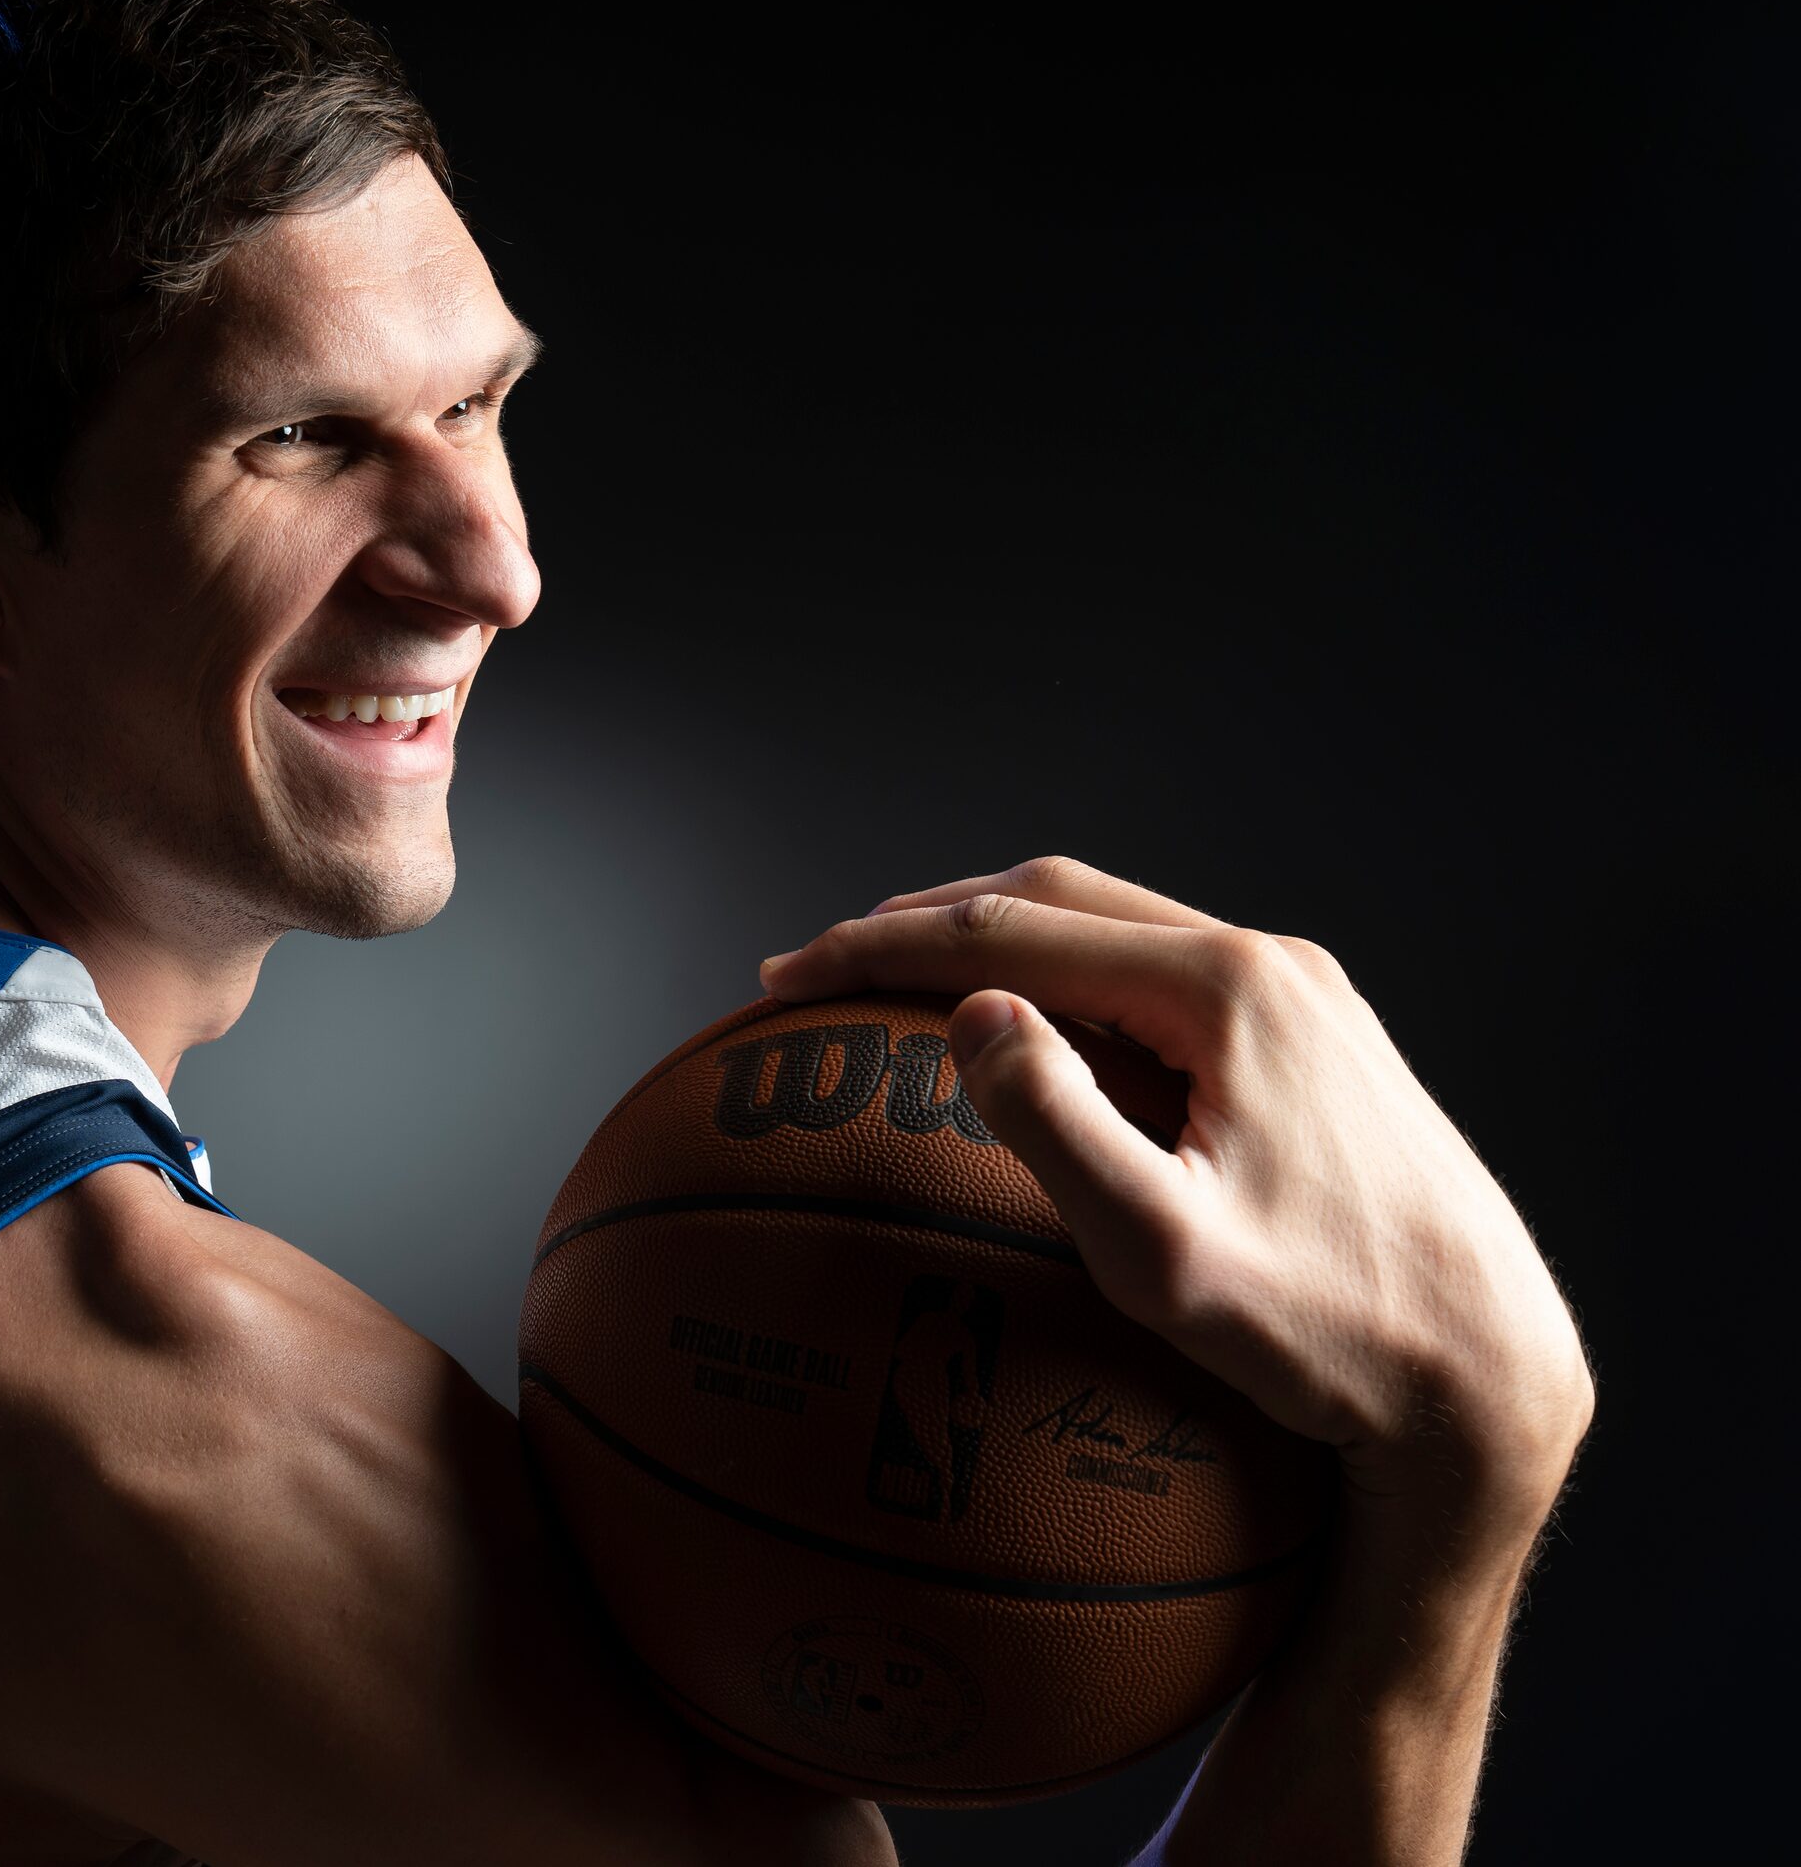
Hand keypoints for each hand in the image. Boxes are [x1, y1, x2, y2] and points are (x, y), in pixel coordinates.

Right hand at [760, 858, 1593, 1559]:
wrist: (1490, 1374)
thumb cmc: (1328, 1339)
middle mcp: (1270, 966)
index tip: (783, 981)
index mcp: (1227, 992)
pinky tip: (1027, 1032)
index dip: (879, 950)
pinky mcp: (1318, 1040)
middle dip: (922, 922)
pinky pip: (1159, 971)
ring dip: (992, 940)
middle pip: (1055, 898)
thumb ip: (1058, 1127)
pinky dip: (1064, 977)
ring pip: (1111, 925)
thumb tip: (969, 1014)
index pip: (1008, 934)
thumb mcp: (1166, 1256)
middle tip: (814, 971)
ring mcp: (1303, 996)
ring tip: (895, 984)